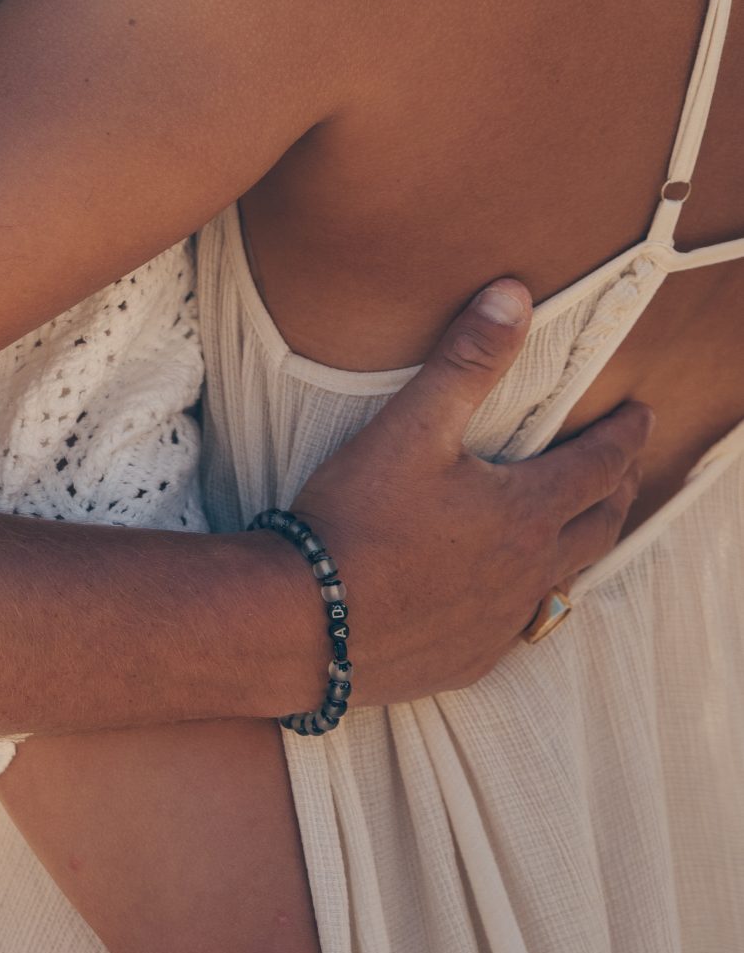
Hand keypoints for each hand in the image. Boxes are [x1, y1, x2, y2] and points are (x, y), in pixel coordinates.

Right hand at [292, 280, 649, 707]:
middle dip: (619, 491)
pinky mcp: (469, 657)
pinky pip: (518, 625)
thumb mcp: (413, 427)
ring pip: (565, 581)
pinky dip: (530, 598)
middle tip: (626, 470)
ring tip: (581, 530)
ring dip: (583, 548)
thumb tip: (514, 296)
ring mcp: (501, 620)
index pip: (600, 466)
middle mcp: (529, 569)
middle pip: (599, 527)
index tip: (643, 416)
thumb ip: (467, 360)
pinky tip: (510, 596)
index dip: (625, 436)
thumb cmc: (359, 519)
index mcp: (526, 510)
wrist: (309, 622)